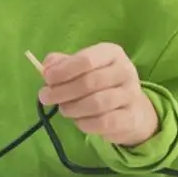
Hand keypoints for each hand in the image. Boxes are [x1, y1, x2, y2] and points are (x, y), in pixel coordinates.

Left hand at [38, 42, 158, 146]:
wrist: (130, 107)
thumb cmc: (99, 81)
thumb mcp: (80, 66)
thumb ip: (60, 63)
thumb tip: (45, 69)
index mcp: (111, 53)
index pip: (86, 60)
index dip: (63, 70)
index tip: (47, 78)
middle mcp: (125, 71)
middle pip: (89, 82)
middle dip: (62, 91)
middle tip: (45, 97)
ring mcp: (131, 95)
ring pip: (96, 104)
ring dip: (72, 108)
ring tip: (63, 109)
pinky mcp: (132, 118)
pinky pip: (104, 123)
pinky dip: (85, 123)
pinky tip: (78, 121)